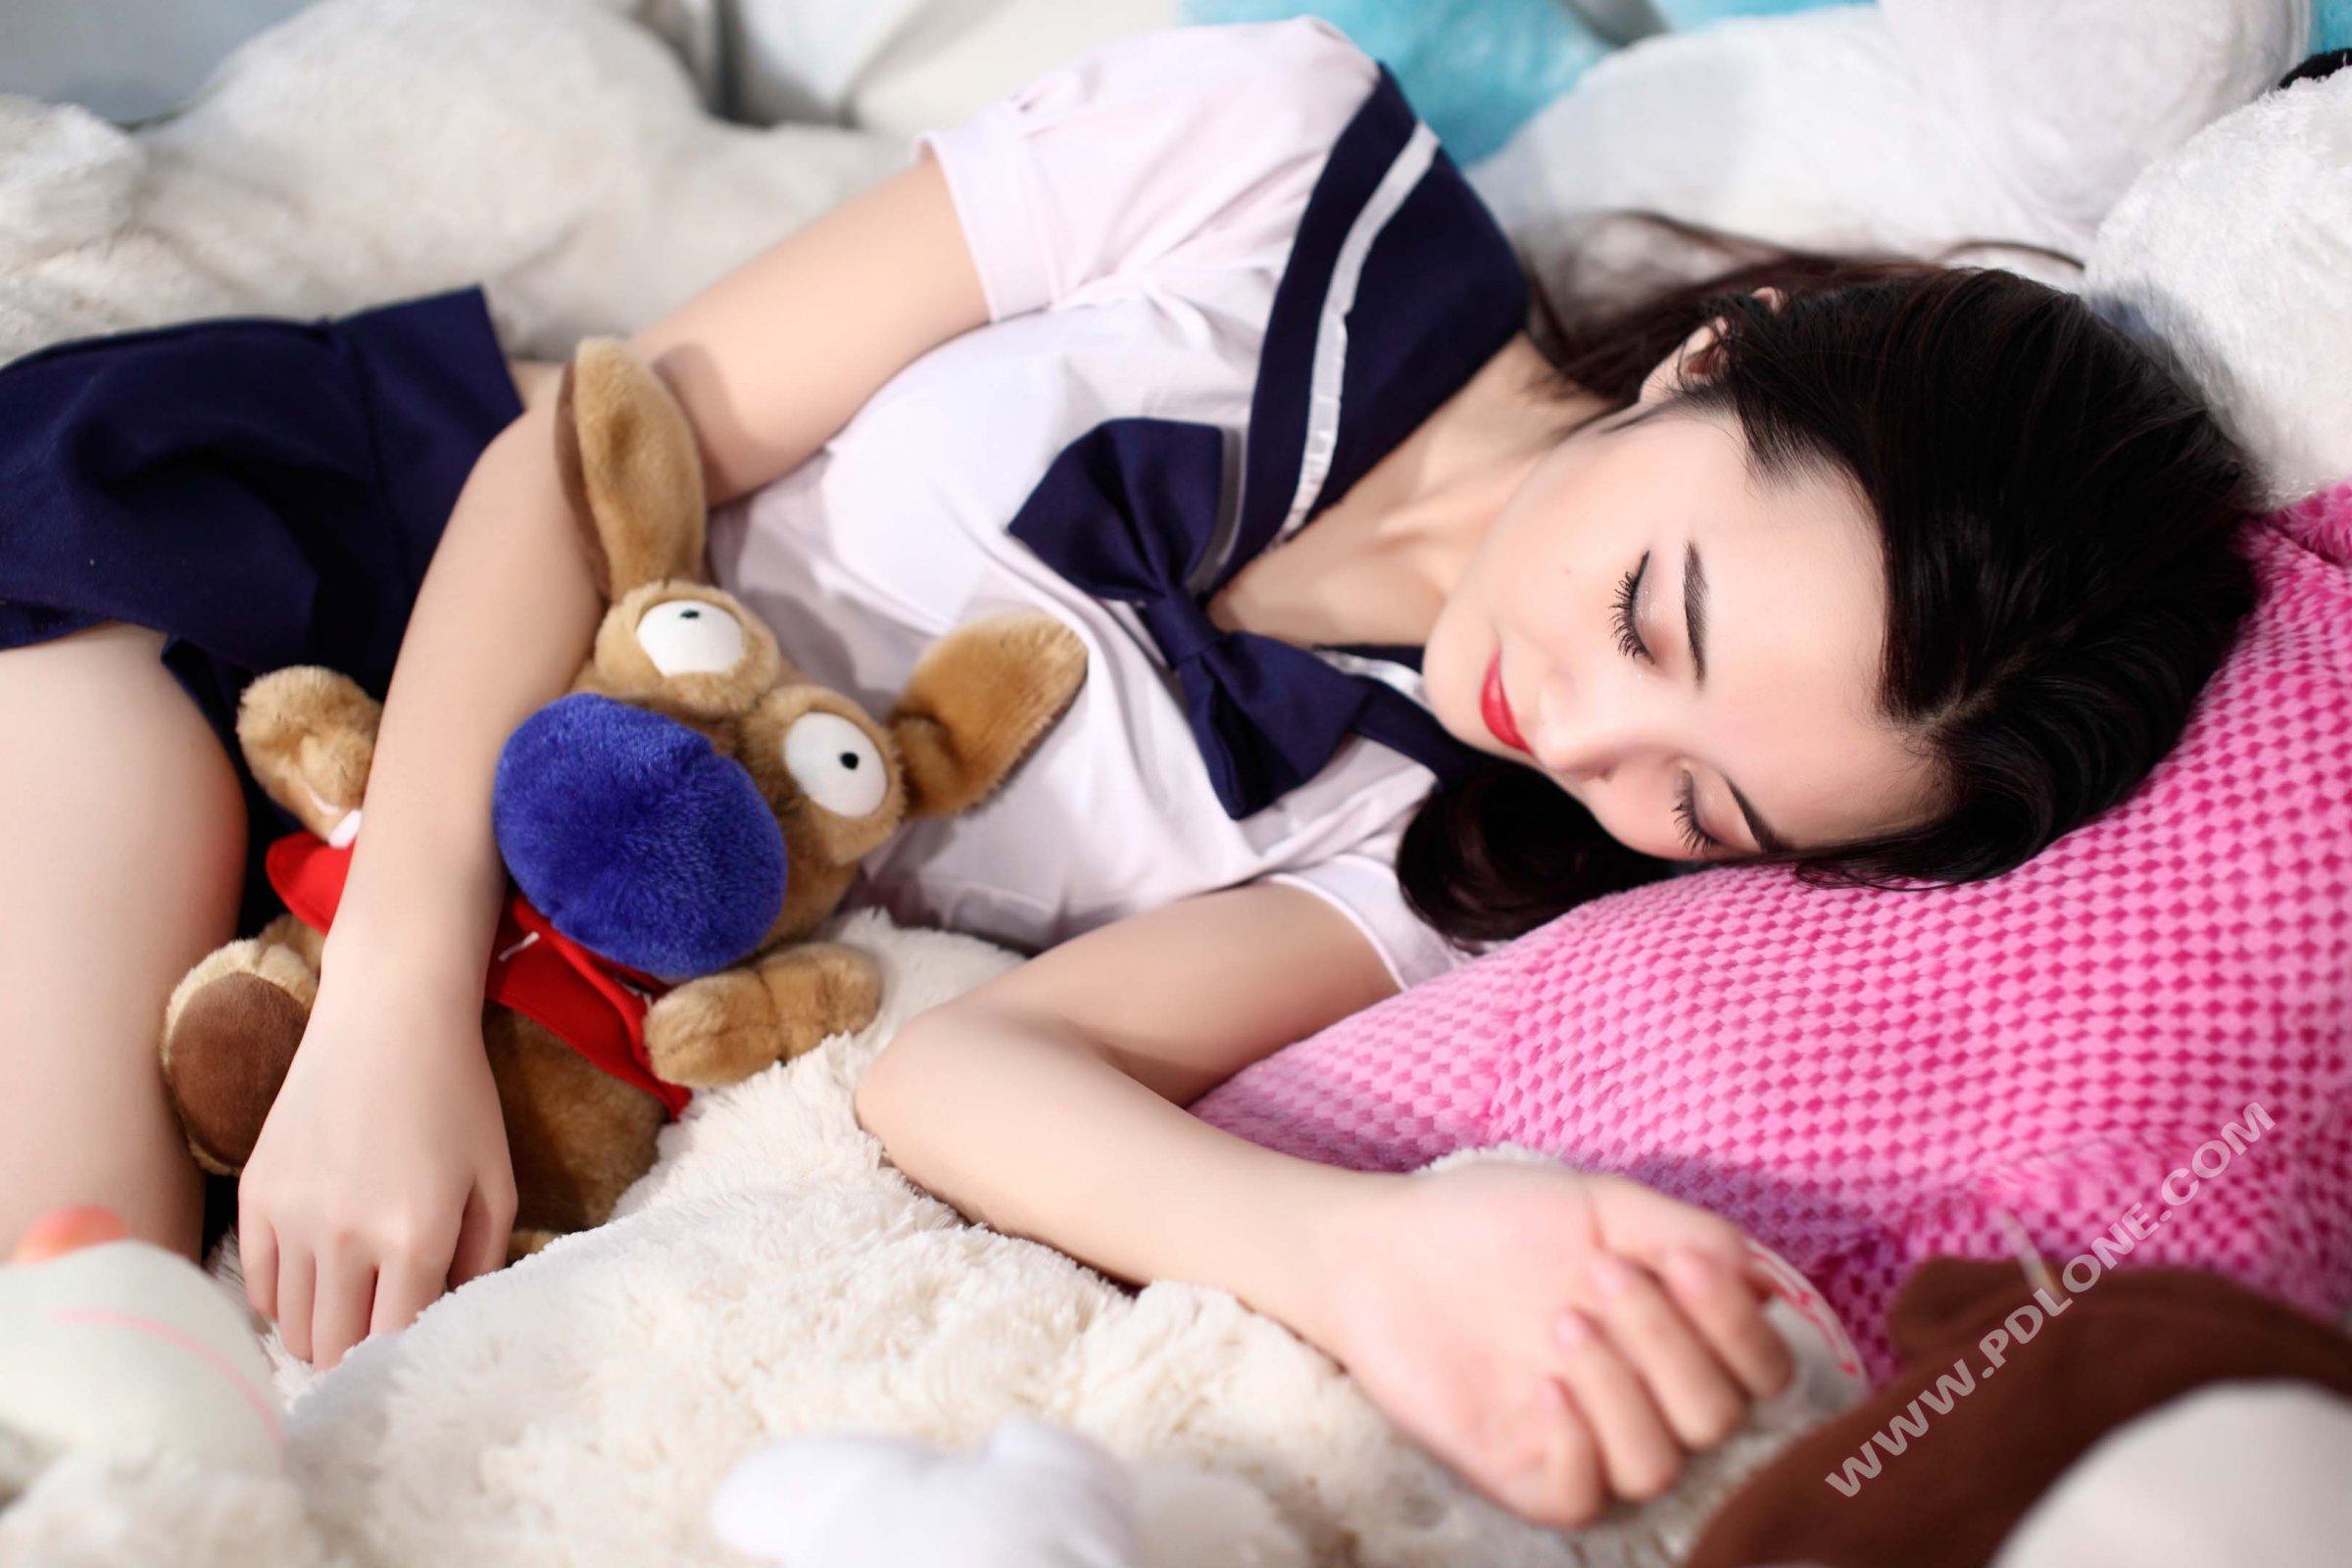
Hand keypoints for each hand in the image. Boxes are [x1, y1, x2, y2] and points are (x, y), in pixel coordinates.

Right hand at [236, 966, 514, 1368]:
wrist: (388, 1018)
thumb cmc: (456, 1097)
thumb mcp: (496, 1180)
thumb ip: (482, 1262)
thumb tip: (450, 1321)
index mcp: (415, 1236)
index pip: (395, 1342)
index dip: (405, 1360)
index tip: (415, 1357)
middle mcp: (346, 1236)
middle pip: (335, 1348)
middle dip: (359, 1358)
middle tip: (378, 1344)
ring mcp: (292, 1217)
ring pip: (292, 1326)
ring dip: (320, 1332)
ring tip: (348, 1314)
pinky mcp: (255, 1194)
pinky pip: (256, 1286)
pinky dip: (282, 1300)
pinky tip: (314, 1283)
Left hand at [1304, 1163, 1791, 1529]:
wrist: (1385, 1246)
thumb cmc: (1493, 1221)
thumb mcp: (1599, 1205)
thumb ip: (1687, 1230)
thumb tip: (1764, 1277)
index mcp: (1677, 1337)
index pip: (1763, 1370)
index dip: (1739, 1327)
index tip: (1682, 1260)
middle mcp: (1645, 1398)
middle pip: (1717, 1417)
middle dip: (1669, 1341)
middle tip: (1598, 1272)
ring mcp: (1587, 1442)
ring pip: (1657, 1465)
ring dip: (1623, 1389)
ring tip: (1563, 1322)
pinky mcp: (1526, 1474)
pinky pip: (1584, 1497)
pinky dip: (1578, 1444)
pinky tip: (1544, 1386)